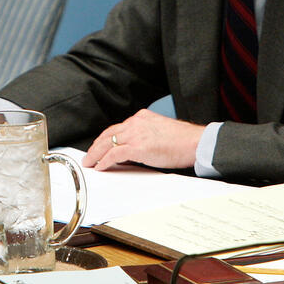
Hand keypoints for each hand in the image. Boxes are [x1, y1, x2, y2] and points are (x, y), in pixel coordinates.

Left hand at [82, 108, 205, 170]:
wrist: (195, 142)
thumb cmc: (183, 141)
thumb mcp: (159, 132)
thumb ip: (144, 137)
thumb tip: (132, 152)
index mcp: (142, 117)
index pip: (117, 127)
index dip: (105, 138)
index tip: (99, 146)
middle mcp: (136, 122)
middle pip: (109, 134)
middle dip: (96, 146)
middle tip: (89, 156)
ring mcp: (136, 133)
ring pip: (108, 143)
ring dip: (96, 154)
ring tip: (90, 162)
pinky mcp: (138, 146)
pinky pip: (114, 154)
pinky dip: (105, 161)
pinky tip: (101, 166)